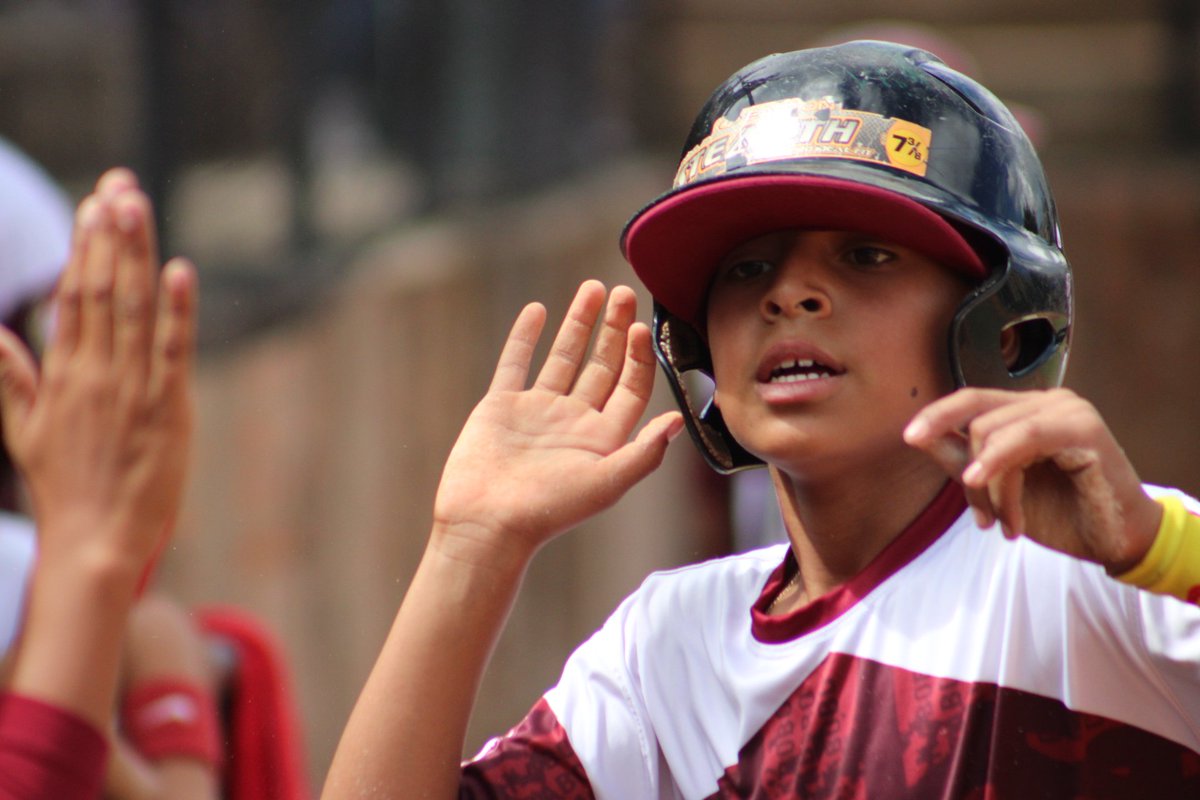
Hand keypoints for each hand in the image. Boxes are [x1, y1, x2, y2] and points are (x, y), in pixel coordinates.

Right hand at [0, 168, 196, 575]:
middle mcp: (95, 371)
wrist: (96, 540)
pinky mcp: (168, 408)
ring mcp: (132, 388)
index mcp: (63, 373)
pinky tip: (180, 271)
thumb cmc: (64, 486)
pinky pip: (173, 351)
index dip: (86, 247)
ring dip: (136, 255)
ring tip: (135, 204)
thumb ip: (10, 376)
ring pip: (135, 309)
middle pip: (104, 289)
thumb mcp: (21, 429)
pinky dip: (178, 311)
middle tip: (120, 183)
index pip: (75, 296)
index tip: (95, 203)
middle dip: (111, 233)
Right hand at [432, 280, 682, 566]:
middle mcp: (573, 422)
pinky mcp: (502, 406)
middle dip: (613, 330)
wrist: (487, 523)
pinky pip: (516, 363)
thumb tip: (677, 422)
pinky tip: (537, 310)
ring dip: (578, 324)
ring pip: (563, 358)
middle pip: (602, 366)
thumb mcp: (606, 484)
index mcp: (602, 440)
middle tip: (623, 293)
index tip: (640, 326)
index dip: (638, 357)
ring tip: (591, 288)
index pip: (630, 389)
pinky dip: (525, 337)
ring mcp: (537, 412)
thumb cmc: (549, 511)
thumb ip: (644, 453)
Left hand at [904, 387, 1160, 572]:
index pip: (971, 400)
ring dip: (990, 487)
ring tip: (1002, 523)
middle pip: (977, 418)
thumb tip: (916, 435)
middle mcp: (1045, 402)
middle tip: (979, 516)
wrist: (1114, 540)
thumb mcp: (996, 487)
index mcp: (1025, 410)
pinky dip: (1000, 467)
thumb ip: (959, 459)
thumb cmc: (1059, 512)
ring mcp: (1066, 409)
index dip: (937, 414)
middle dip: (967, 473)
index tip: (909, 437)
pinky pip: (1023, 437)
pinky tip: (993, 500)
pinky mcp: (1083, 426)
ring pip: (993, 432)